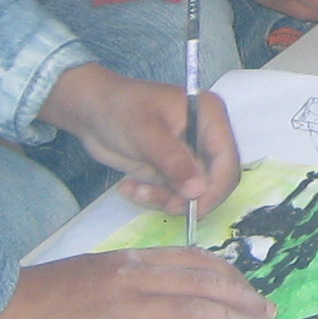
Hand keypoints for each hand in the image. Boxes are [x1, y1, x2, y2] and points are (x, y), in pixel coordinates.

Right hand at [0, 246, 273, 318]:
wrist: (7, 304)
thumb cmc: (46, 292)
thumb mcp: (96, 270)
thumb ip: (131, 275)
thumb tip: (163, 288)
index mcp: (132, 259)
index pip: (194, 260)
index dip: (228, 274)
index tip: (248, 287)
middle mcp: (137, 277)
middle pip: (204, 284)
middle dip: (242, 298)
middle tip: (268, 312)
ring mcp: (128, 306)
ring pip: (194, 309)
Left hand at [38, 60, 239, 219]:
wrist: (91, 111)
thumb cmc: (120, 109)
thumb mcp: (145, 133)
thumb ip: (173, 161)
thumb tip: (198, 191)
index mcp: (209, 117)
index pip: (226, 159)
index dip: (215, 187)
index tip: (193, 208)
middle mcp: (205, 136)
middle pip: (214, 179)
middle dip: (187, 196)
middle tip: (161, 204)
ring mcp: (189, 154)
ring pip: (192, 192)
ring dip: (164, 198)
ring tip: (134, 190)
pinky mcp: (172, 169)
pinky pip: (172, 194)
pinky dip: (152, 197)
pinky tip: (129, 187)